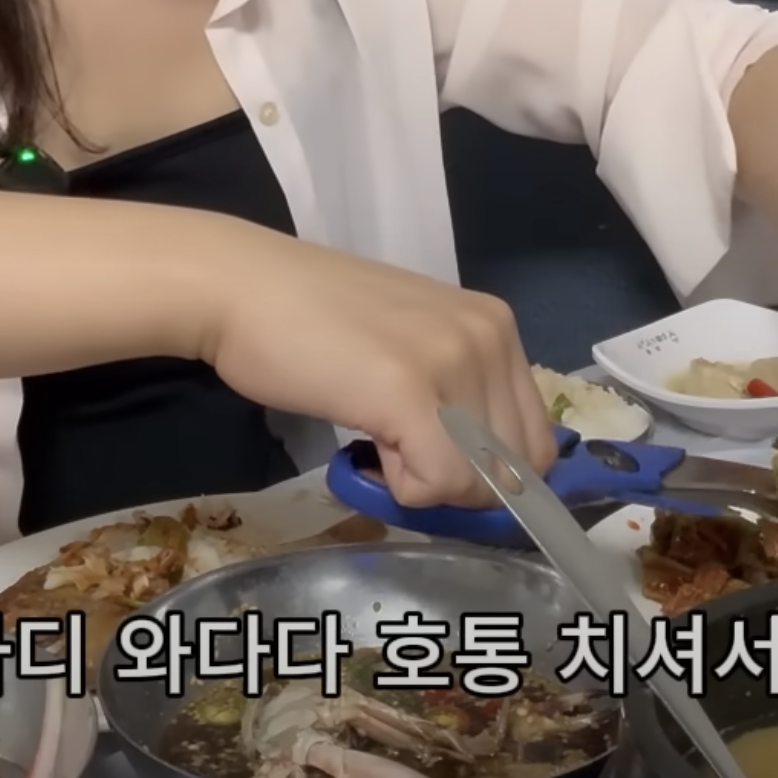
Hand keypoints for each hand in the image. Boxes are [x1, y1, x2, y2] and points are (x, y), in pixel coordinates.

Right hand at [194, 237, 555, 508]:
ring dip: (423, 483)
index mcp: (495, 325)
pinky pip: (437, 483)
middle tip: (396, 454)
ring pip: (477, 482)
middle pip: (516, 468)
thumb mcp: (412, 346)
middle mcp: (488, 337)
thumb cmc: (311, 321)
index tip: (427, 454)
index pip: (535, 441)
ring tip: (372, 440)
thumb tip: (482, 476)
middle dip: (458, 483)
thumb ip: (457, 394)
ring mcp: (452, 361)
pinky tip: (362, 451)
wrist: (242, 288)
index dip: (486, 473)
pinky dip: (401, 489)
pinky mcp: (408, 391)